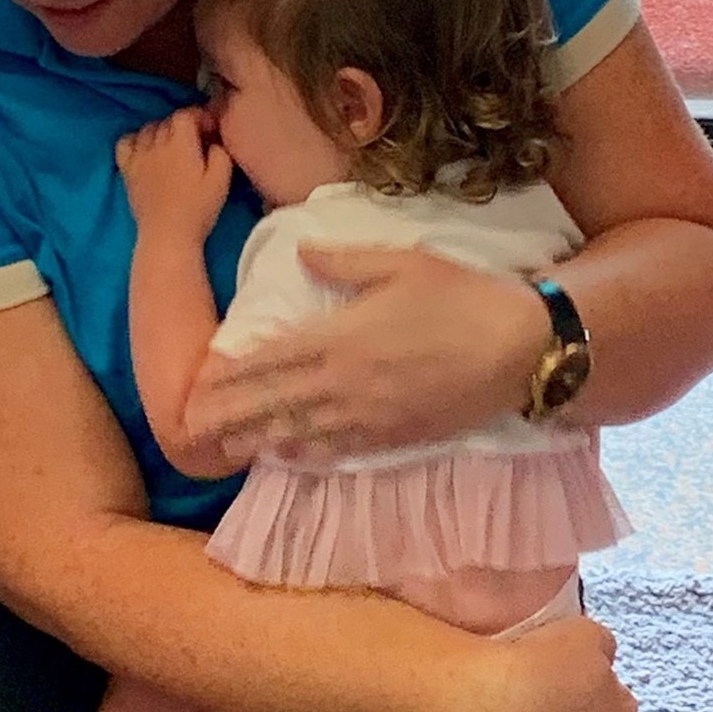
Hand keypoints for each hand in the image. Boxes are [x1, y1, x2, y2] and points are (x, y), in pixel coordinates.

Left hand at [116, 106, 233, 242]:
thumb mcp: (221, 180)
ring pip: (148, 129)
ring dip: (162, 132)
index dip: (200, 117)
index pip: (186, 114)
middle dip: (184, 125)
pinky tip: (145, 150)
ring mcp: (138, 156)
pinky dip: (135, 141)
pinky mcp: (127, 170)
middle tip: (197, 141)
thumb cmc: (198, 209)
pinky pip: (125, 143)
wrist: (167, 235)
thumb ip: (221, 152)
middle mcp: (156, 144)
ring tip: (173, 146)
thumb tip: (214, 140)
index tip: (211, 131)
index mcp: (181, 143)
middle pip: (167, 121)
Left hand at [185, 243, 548, 461]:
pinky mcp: (395, 438)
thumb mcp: (401, 262)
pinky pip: (339, 450)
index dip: (230, 375)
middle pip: (272, 403)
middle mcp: (344, 384)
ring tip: (224, 447)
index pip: (269, 360)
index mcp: (339, 338)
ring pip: (299, 432)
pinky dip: (306, 455)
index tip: (197, 384)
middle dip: (230, 415)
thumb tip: (299, 253)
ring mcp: (369, 417)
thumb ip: (344, 262)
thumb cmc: (463, 297)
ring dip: (259, 439)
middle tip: (190, 428)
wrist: (521, 348)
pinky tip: (285, 458)